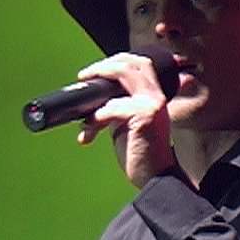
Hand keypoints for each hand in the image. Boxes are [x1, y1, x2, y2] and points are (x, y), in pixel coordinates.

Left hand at [76, 52, 174, 188]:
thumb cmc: (142, 155)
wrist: (155, 179)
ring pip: (123, 75)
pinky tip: (88, 133)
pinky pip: (112, 108)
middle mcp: (156, 97)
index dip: (117, 61)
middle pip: (132, 62)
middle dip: (104, 65)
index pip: (141, 64)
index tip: (95, 70)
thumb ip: (120, 108)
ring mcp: (152, 104)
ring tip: (84, 112)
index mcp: (154, 97)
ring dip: (96, 91)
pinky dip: (94, 119)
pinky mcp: (145, 116)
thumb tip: (97, 100)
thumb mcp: (129, 124)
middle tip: (85, 76)